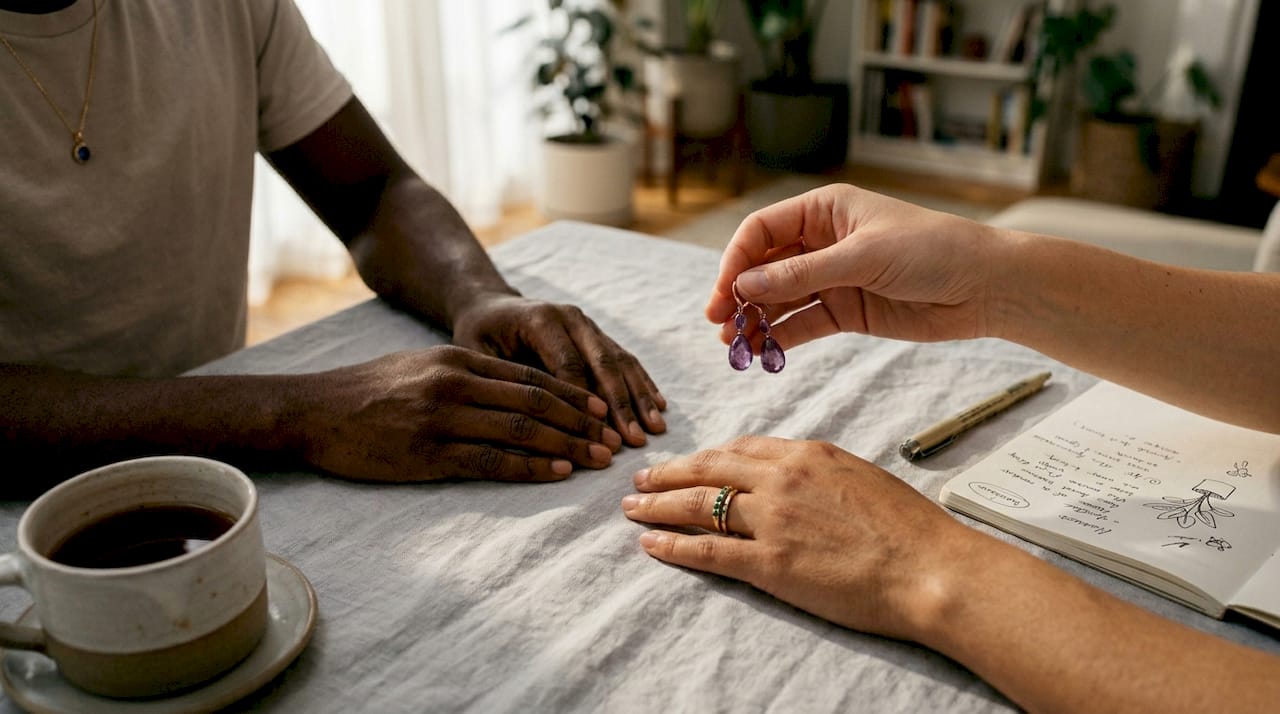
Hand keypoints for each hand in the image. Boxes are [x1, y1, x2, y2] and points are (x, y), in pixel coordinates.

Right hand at [294, 346, 623, 481]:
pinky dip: (530, 467)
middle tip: (612, 439)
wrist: (313, 412)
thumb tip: (519, 390)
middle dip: (581, 422)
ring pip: (521, 431)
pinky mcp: (427, 454)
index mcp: (457, 359)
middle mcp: (454, 383)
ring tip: (596, 459)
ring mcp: (442, 419)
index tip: (601, 410)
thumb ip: (468, 374)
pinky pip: (491, 461)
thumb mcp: (422, 365)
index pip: (529, 376)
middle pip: (535, 402)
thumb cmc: (369, 390)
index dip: (572, 394)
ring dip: (566, 446)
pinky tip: (557, 472)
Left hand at [451, 294, 665, 445]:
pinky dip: (642, 383)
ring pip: (620, 362)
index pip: (570, 365)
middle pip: (604, 363)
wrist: (490, 305)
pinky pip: (625, 359)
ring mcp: (589, 326)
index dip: (585, 402)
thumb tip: (530, 423)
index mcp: (542, 320)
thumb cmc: (479, 335)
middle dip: (622, 404)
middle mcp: (572, 318)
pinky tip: (659, 405)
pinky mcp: (598, 335)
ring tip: (655, 428)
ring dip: (639, 397)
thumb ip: (505, 380)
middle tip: (635, 439)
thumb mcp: (477, 352)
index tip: (598, 435)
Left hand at [620, 436, 980, 640]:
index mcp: (807, 454)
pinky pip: (706, 549)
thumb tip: (798, 479)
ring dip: (657, 506)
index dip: (707, 456)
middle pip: (707, 468)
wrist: (930, 569)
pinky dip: (673, 545)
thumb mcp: (861, 478)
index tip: (689, 463)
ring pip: (697, 504)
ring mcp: (771, 520)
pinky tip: (651, 543)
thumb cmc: (910, 530)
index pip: (740, 448)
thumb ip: (820, 474)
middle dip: (668, 472)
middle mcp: (781, 478)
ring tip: (632, 508)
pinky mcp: (768, 563)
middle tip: (641, 478)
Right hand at [705, 184, 1002, 351]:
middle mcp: (822, 241)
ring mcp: (833, 278)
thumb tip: (745, 286)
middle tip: (719, 323)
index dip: (737, 259)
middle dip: (739, 294)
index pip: (763, 230)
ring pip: (780, 299)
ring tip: (734, 347)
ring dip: (755, 321)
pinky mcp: (847, 310)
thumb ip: (802, 273)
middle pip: (765, 267)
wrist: (986, 287)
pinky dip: (781, 339)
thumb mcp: (863, 257)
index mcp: (824, 210)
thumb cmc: (933, 250)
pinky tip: (762, 353)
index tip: (723, 292)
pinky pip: (804, 324)